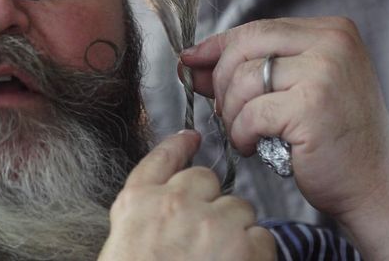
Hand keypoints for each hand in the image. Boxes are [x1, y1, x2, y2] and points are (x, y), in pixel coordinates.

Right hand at [98, 131, 274, 260]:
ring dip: (236, 229)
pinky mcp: (243, 248)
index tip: (191, 139)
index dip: (180, 145)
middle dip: (211, 202)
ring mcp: (210, 223)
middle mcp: (174, 203)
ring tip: (222, 259)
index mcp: (137, 203)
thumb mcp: (125, 240)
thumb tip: (168, 202)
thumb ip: (145, 213)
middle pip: (207, 180)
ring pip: (240, 208)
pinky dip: (257, 254)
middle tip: (206, 235)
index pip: (162, 158)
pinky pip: (263, 236)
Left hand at [180, 17, 388, 220]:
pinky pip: (250, 113)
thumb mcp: (293, 89)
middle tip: (227, 112)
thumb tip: (192, 60)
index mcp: (331, 31)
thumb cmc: (333, 138)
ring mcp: (324, 72)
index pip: (256, 28)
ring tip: (246, 132)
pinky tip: (253, 145)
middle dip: (222, 81)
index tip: (192, 61)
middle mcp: (332, 42)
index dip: (218, 47)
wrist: (375, 184)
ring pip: (243, 80)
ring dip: (232, 113)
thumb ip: (250, 68)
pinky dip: (241, 133)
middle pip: (245, 46)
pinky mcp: (311, 105)